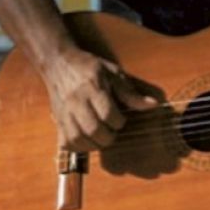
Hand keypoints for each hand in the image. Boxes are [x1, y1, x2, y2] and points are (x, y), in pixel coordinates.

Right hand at [43, 47, 158, 151]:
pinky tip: (87, 141)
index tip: (120, 119)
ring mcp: (64, 111)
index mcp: (93, 87)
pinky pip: (67, 142)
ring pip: (78, 139)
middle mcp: (76, 101)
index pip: (108, 114)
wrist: (58, 62)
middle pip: (93, 129)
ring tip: (101, 138)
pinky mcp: (57, 119)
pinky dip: (78, 147)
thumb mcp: (113, 73)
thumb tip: (152, 105)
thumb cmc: (88, 67)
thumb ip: (130, 93)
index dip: (118, 121)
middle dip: (108, 137)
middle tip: (112, 132)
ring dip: (94, 144)